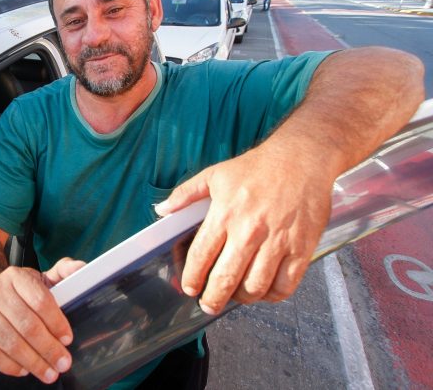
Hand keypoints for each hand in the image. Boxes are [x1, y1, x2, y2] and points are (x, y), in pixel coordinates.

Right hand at [0, 257, 84, 383]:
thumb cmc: (19, 293)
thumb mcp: (41, 278)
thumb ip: (64, 272)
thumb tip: (80, 267)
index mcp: (17, 276)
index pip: (40, 300)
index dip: (56, 322)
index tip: (67, 339)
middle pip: (26, 324)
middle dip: (48, 348)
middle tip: (62, 363)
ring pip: (9, 341)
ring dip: (32, 361)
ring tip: (48, 373)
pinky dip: (9, 365)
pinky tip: (24, 370)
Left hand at [155, 145, 331, 314]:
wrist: (301, 158)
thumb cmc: (256, 167)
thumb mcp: (215, 175)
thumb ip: (185, 194)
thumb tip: (162, 211)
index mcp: (225, 214)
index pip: (201, 256)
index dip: (192, 278)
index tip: (189, 288)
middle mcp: (249, 231)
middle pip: (225, 279)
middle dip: (212, 299)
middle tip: (209, 304)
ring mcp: (277, 242)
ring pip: (255, 287)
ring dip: (241, 298)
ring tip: (236, 295)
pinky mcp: (301, 248)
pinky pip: (285, 286)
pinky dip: (272, 295)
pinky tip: (264, 290)